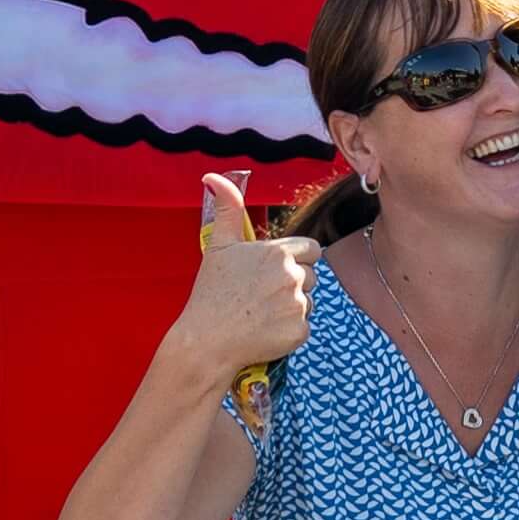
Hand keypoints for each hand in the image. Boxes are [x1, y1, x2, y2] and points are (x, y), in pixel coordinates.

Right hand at [174, 172, 315, 391]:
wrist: (206, 341)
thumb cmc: (211, 293)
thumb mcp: (219, 246)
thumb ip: (227, 209)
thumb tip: (214, 177)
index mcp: (279, 252)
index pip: (313, 249)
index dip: (299, 258)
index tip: (278, 270)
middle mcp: (293, 275)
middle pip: (310, 276)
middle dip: (293, 284)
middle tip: (262, 296)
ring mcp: (298, 305)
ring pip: (308, 302)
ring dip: (291, 307)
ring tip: (261, 314)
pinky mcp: (299, 331)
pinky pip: (303, 328)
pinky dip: (288, 332)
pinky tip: (265, 332)